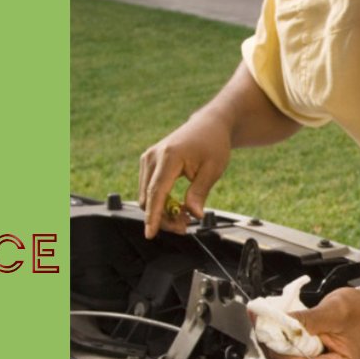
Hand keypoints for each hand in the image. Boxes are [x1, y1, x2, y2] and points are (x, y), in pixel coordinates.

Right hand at [138, 115, 231, 238]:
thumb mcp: (213, 169)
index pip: (157, 192)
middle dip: (163, 218)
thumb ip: (200, 192)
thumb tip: (194, 214)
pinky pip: (148, 189)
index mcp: (169, 156)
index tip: (150, 234)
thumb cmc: (213, 143)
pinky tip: (178, 206)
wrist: (208, 125)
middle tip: (185, 227)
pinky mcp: (148, 162)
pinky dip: (160, 202)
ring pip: (146, 196)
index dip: (153, 216)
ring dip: (162, 212)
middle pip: (149, 198)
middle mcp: (153, 156)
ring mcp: (148, 158)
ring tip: (185, 217)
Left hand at [258, 287, 359, 358]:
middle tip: (262, 325)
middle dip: (274, 349)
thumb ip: (304, 320)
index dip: (278, 350)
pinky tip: (281, 338)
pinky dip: (286, 354)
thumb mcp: (335, 310)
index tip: (263, 330)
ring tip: (271, 328)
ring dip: (277, 351)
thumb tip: (275, 321)